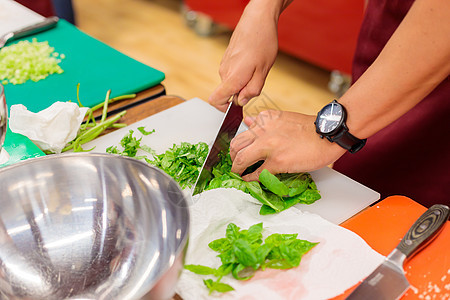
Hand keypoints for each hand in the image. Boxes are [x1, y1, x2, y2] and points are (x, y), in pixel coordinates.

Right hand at [208, 6, 278, 111]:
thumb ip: (252, 90)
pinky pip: (231, 73)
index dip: (224, 108)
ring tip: (256, 69)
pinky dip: (241, 73)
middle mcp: (224, 72)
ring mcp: (224, 65)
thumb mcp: (263, 71)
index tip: (236, 107)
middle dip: (240, 93)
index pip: (216, 100)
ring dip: (242, 82)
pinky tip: (252, 63)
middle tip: (256, 82)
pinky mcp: (227, 59)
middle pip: (226, 93)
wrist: (257, 20)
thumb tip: (241, 101)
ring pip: (230, 83)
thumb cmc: (262, 42)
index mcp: (232, 77)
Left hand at [229, 110, 345, 180]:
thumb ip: (264, 121)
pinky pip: (256, 173)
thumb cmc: (311, 128)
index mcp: (265, 119)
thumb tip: (248, 122)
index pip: (244, 130)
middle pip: (236, 144)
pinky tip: (248, 180)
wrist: (328, 133)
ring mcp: (268, 146)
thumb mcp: (283, 117)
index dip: (240, 143)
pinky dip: (249, 178)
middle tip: (235, 162)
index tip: (239, 150)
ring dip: (237, 167)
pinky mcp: (276, 161)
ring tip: (238, 172)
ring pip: (240, 158)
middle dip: (232, 155)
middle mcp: (263, 130)